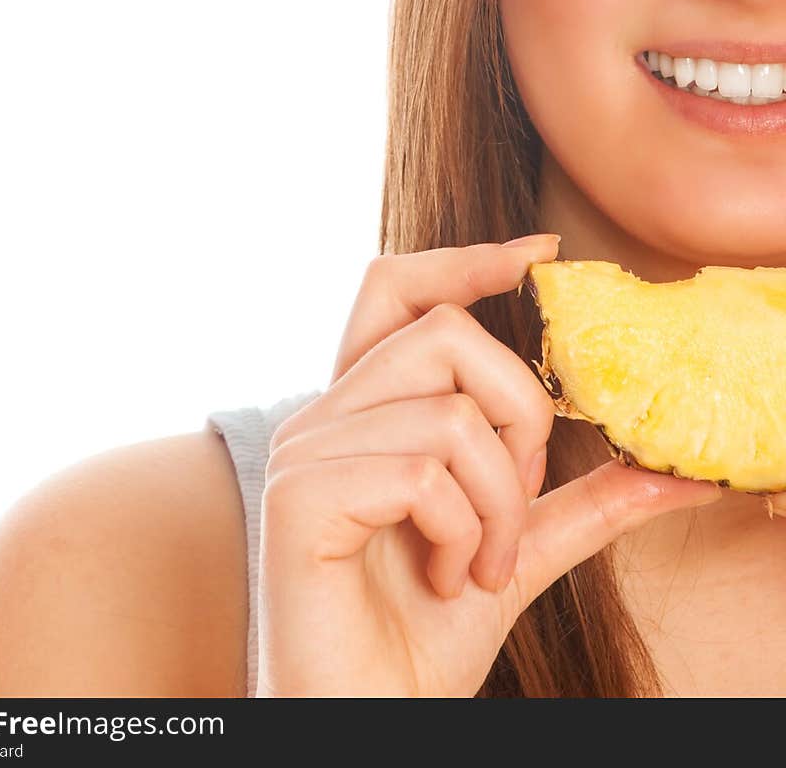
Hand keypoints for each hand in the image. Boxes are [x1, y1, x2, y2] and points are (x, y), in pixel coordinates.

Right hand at [255, 237, 722, 696]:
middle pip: (446, 335)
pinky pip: (423, 471)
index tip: (539, 255)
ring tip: (481, 563)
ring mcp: (306, 450)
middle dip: (519, 415)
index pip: (396, 288)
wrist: (365, 718)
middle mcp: (324, 414)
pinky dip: (464, 532)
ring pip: (451, 413)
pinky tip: (445, 577)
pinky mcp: (300, 496)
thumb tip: (671, 473)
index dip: (463, 259)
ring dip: (499, 502)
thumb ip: (579, 503)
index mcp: (364, 411)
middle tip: (517, 501)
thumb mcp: (517, 551)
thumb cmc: (420, 636)